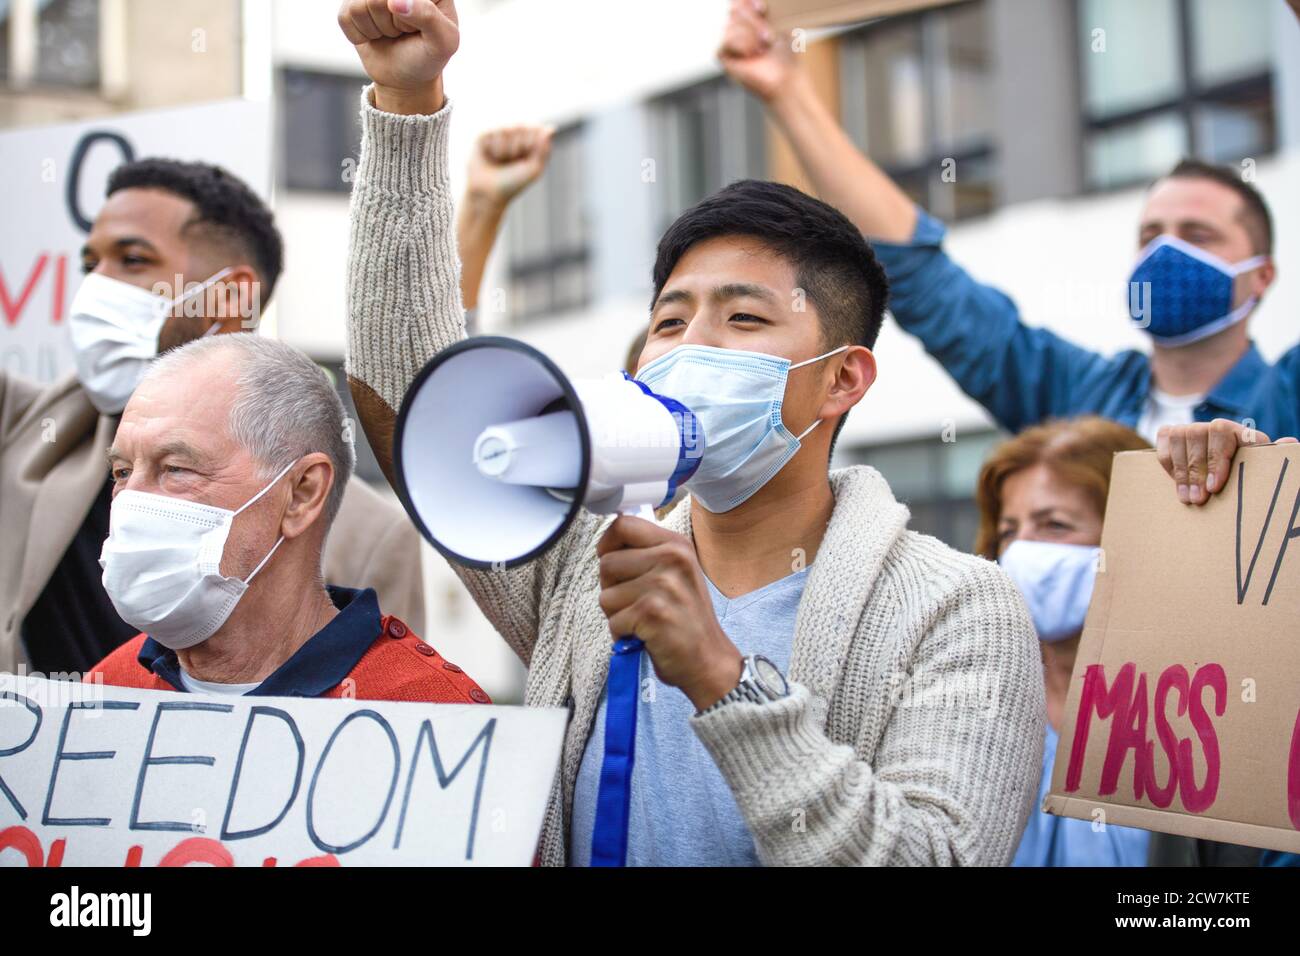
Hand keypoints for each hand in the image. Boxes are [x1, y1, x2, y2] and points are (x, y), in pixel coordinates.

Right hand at [338, 0, 458, 113]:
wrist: (405, 76)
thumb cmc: (428, 56)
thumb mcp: (442, 42)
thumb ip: (429, 18)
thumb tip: (395, 0)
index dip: (407, 19)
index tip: (417, 28)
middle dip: (391, 24)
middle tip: (403, 32)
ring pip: (358, 6)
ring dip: (376, 30)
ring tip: (390, 33)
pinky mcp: (351, 2)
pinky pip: (345, 16)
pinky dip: (360, 35)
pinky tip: (375, 35)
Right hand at [466, 126, 554, 207]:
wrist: (489, 194)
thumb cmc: (513, 183)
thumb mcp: (534, 168)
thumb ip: (543, 148)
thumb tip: (550, 129)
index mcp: (528, 140)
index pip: (536, 129)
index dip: (531, 146)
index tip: (526, 161)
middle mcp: (514, 134)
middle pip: (522, 126)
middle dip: (519, 148)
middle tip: (512, 162)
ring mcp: (498, 133)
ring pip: (507, 129)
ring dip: (506, 150)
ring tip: (500, 161)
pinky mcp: (483, 135)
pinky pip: (493, 132)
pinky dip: (494, 148)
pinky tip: (490, 157)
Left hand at [597, 516, 742, 710]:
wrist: (708, 660)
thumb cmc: (685, 620)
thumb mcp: (676, 574)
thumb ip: (647, 554)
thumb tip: (607, 545)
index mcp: (676, 545)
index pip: (623, 525)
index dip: (607, 544)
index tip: (611, 560)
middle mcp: (672, 559)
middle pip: (607, 562)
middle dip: (611, 588)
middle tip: (636, 603)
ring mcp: (663, 585)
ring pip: (606, 595)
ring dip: (617, 615)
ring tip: (643, 621)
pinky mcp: (652, 612)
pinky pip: (613, 621)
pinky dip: (623, 634)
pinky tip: (645, 636)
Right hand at [717, 0, 799, 102]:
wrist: (784, 77)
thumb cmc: (784, 53)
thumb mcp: (777, 24)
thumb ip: (762, 10)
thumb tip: (754, 1)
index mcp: (746, 16)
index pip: (738, 1)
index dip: (746, 2)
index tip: (762, 9)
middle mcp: (734, 26)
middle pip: (735, 9)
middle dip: (754, 22)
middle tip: (768, 38)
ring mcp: (726, 40)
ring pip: (731, 24)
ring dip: (751, 36)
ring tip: (762, 49)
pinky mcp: (721, 55)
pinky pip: (726, 40)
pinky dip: (742, 46)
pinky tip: (751, 55)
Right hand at [1156, 418, 1298, 504]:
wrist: (1232, 473)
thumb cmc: (1250, 475)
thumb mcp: (1264, 467)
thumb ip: (1275, 455)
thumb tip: (1290, 441)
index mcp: (1239, 432)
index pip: (1221, 432)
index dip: (1215, 458)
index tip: (1214, 486)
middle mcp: (1215, 426)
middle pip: (1196, 434)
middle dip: (1195, 470)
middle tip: (1198, 499)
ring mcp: (1193, 428)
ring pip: (1178, 437)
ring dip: (1180, 470)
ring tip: (1186, 498)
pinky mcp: (1174, 433)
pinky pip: (1164, 439)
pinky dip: (1167, 462)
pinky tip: (1176, 483)